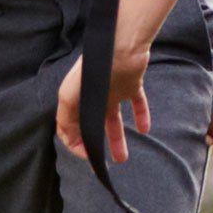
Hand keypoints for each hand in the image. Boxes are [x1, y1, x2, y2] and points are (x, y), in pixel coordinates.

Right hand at [56, 42, 157, 164]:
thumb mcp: (69, 95)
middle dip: (96, 146)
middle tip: (104, 164)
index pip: (69, 127)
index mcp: (75, 99)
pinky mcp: (131, 84)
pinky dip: (141, 115)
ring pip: (113, 120)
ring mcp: (112, 90)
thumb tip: (71, 139)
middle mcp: (92, 96)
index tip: (88, 156)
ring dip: (117, 139)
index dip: (75, 144)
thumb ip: (67, 117)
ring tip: (122, 158)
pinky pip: (137, 103)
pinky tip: (145, 129)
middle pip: (92, 126)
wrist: (122, 47)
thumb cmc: (94, 70)